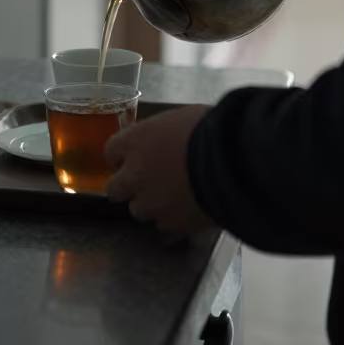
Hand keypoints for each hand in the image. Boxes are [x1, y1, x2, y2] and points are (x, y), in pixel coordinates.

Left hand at [105, 106, 213, 235]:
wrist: (232, 162)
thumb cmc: (209, 130)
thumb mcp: (179, 119)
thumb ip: (161, 135)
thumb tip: (163, 141)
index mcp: (134, 141)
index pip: (111, 151)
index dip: (125, 156)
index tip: (137, 157)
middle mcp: (134, 174)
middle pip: (115, 188)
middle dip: (129, 186)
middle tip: (150, 182)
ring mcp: (150, 202)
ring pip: (138, 209)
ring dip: (152, 204)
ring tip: (176, 197)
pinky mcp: (170, 224)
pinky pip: (164, 224)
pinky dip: (174, 218)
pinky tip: (190, 208)